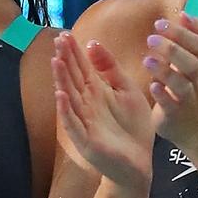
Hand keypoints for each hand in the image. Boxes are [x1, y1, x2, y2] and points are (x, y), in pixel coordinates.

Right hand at [53, 32, 154, 189]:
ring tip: (56, 62)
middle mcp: (86, 104)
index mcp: (96, 92)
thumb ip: (111, 69)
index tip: (65, 34)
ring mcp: (84, 122)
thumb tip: (92, 44)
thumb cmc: (133, 127)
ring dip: (62, 81)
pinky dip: (66, 111)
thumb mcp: (126, 91)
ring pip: (69, 98)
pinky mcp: (86, 140)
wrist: (140, 163)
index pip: (82, 68)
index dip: (74, 52)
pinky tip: (61, 96)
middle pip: (73, 79)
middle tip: (58, 41)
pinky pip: (74, 124)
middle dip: (65, 61)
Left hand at [142, 12, 197, 146]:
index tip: (161, 22)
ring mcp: (187, 98)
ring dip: (166, 71)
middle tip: (151, 38)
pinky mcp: (176, 114)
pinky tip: (153, 87)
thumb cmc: (194, 88)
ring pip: (181, 84)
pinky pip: (171, 105)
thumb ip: (192, 38)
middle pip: (191, 62)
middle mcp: (196, 79)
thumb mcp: (197, 62)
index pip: (197, 44)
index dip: (182, 32)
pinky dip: (163, 95)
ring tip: (147, 60)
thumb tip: (184, 14)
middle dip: (173, 49)